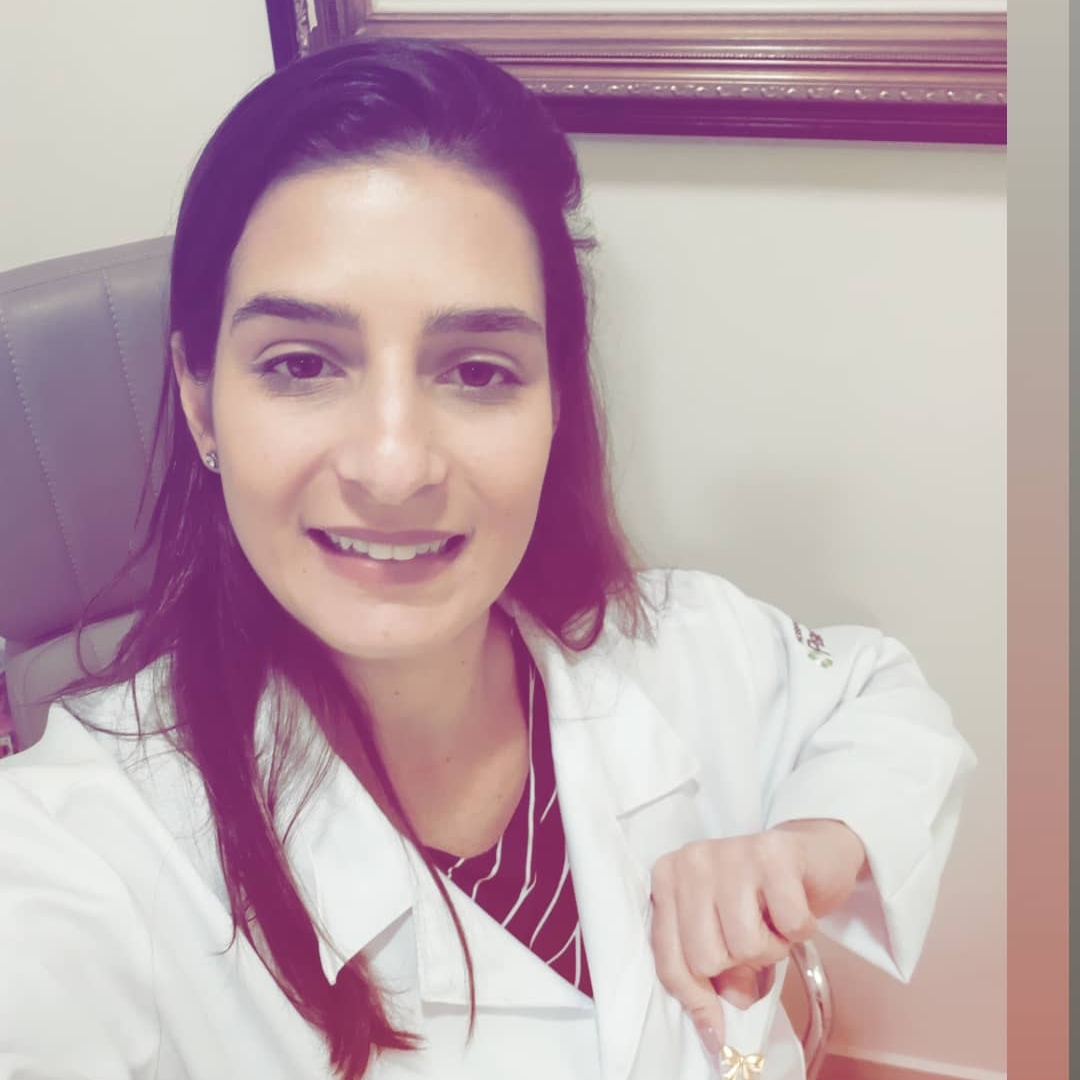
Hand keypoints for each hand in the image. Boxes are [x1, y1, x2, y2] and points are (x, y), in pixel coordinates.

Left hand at [649, 819, 865, 1053]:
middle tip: (756, 937)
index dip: (695, 1001)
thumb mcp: (726, 935)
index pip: (669, 958)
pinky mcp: (774, 853)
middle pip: (708, 958)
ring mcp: (732, 852)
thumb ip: (715, 971)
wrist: (811, 853)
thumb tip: (725, 1011)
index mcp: (667, 879)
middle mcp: (692, 860)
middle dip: (740, 965)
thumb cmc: (760, 899)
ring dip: (773, 947)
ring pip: (747, 946)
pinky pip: (790, 925)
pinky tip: (797, 905)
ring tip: (774, 920)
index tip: (715, 1031)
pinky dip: (801, 928)